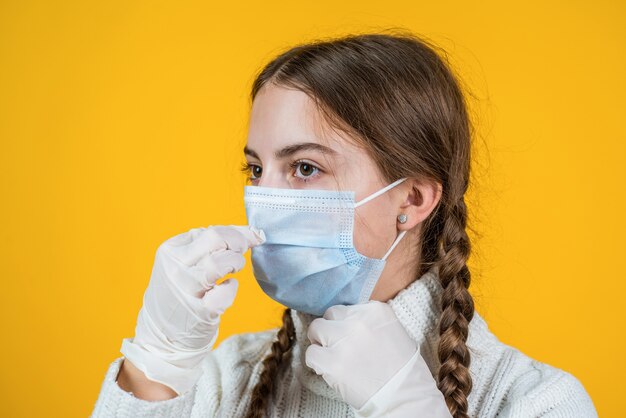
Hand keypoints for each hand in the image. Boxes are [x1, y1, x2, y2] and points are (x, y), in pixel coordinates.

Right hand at [120, 225, 265, 394]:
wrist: (161, 337)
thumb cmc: (179, 294)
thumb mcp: (183, 264)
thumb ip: (209, 246)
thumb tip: (251, 232)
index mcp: (170, 251)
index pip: (210, 230)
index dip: (236, 232)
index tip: (250, 237)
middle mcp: (175, 268)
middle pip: (215, 238)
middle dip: (239, 242)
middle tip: (243, 251)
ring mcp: (185, 290)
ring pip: (220, 262)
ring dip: (236, 263)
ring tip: (233, 269)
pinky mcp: (199, 312)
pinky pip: (226, 292)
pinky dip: (231, 288)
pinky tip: (225, 289)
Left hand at [305, 301, 451, 417]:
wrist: (405, 397)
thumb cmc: (403, 368)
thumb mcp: (392, 330)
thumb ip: (369, 321)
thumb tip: (346, 322)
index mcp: (375, 311)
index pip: (346, 309)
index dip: (344, 324)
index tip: (349, 337)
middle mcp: (358, 321)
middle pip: (329, 315)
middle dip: (331, 330)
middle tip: (337, 346)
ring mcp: (343, 341)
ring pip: (315, 330)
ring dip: (321, 344)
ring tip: (332, 358)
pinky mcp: (332, 362)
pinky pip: (311, 354)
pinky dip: (316, 362)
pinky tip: (328, 370)